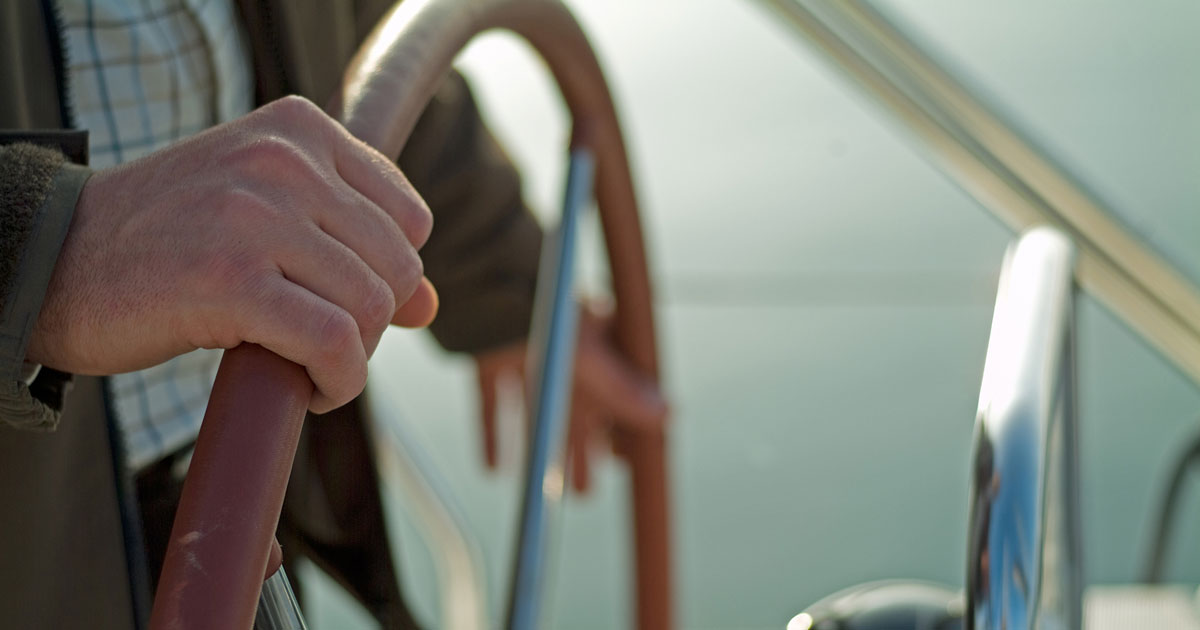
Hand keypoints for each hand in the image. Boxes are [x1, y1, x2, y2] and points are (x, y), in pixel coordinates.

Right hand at [28, 96, 437, 412]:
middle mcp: (283, 161)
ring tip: (310, 366)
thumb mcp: (264, 215)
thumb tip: (430, 304)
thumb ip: (351, 246)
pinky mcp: (231, 281)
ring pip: (371, 306)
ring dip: (352, 358)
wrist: (57, 259)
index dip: (390, 275)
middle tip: (321, 341)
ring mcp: (255, 217)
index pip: (408, 216)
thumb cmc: (168, 241)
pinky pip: (333, 344)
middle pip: (397, 265)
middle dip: (371, 321)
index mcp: (298, 130)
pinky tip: (310, 388)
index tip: (345, 301)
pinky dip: (337, 382)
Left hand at [474, 303, 667, 492]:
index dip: (622, 429)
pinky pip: (494, 405)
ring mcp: (526, 356)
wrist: (488, 285)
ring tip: (553, 486)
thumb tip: (669, 414)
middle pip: (580, 412)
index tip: (626, 464)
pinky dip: (494, 436)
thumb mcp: (592, 359)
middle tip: (589, 491)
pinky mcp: (491, 360)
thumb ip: (624, 390)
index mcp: (598, 347)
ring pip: (541, 414)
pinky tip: (493, 469)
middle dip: (585, 450)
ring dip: (548, 450)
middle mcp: (564, 353)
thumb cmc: (548, 316)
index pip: (618, 394)